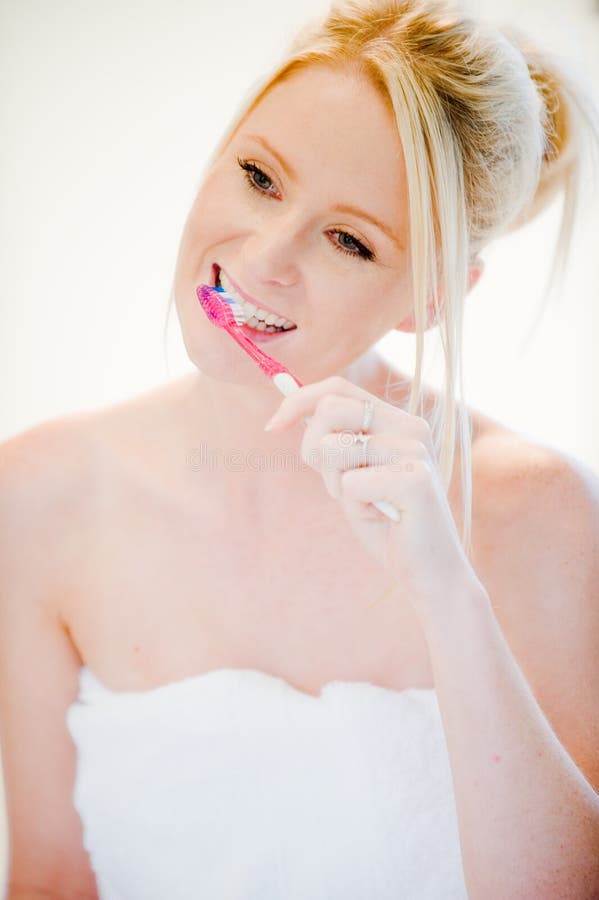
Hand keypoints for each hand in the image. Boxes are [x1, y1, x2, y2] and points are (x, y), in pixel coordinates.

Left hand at [265, 375, 484, 618]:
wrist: (428, 572)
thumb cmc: (387, 526)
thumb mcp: (351, 476)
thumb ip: (332, 443)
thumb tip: (291, 411)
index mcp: (398, 421)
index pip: (338, 388)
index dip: (298, 401)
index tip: (272, 427)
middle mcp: (411, 427)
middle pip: (330, 408)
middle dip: (311, 448)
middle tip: (332, 486)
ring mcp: (416, 451)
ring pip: (335, 446)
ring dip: (335, 483)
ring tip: (365, 504)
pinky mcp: (415, 479)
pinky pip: (350, 483)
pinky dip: (354, 505)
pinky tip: (383, 517)